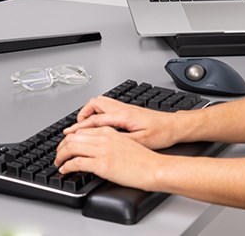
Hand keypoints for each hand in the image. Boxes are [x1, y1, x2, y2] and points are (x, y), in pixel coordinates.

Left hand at [55, 126, 165, 191]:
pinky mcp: (101, 164)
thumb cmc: (143, 159)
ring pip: (70, 148)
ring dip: (60, 156)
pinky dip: (66, 166)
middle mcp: (103, 138)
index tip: (65, 145)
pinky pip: (76, 163)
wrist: (153, 168)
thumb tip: (97, 149)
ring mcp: (101, 150)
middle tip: (58, 155)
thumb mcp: (124, 143)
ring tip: (58, 163)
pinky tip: (64, 170)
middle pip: (73, 138)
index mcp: (108, 131)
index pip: (81, 131)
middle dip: (61, 147)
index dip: (69, 139)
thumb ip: (109, 142)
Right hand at [63, 96, 184, 149]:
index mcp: (123, 116)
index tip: (69, 133)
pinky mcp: (129, 110)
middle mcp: (123, 108)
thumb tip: (102, 143)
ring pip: (101, 102)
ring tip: (85, 125)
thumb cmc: (162, 134)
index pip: (95, 119)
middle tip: (76, 128)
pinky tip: (100, 123)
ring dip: (90, 112)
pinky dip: (99, 113)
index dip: (79, 127)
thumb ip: (120, 141)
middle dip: (82, 115)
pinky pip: (108, 106)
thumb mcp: (140, 142)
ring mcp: (126, 108)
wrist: (175, 127)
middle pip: (95, 103)